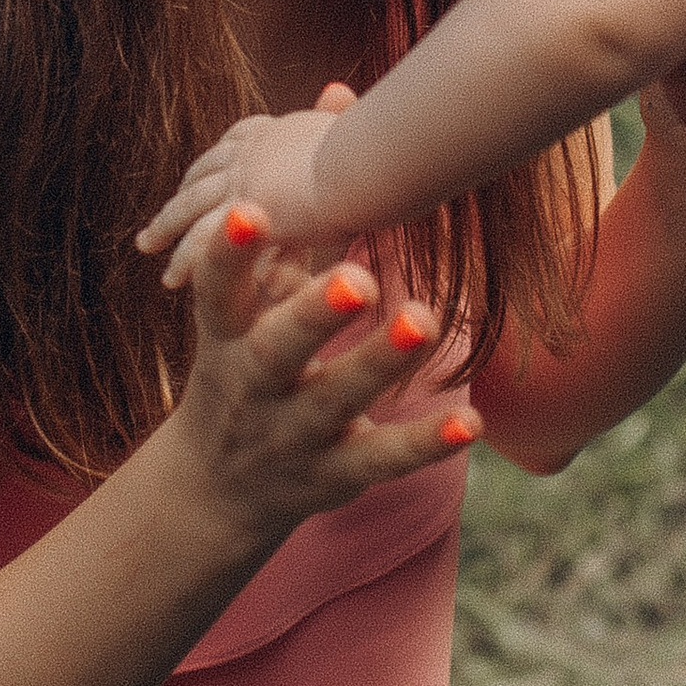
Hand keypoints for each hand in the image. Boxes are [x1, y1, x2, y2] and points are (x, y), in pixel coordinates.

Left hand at [137, 90, 346, 282]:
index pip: (236, 140)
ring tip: (149, 245)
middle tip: (160, 212)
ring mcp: (241, 178)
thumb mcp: (350, 125)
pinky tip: (172, 280)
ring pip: (192, 206)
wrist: (366, 157)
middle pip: (204, 171)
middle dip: (182, 191)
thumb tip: (337, 89)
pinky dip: (186, 259)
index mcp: (277, 131)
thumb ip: (338, 115)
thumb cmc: (374, 143)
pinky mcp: (240, 210)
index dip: (220, 158)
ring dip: (167, 226)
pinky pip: (203, 238)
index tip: (205, 172)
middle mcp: (251, 150)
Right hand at [171, 210, 477, 540]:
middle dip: (315, 314)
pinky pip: (384, 459)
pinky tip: (470, 423)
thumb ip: (268, 269)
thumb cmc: (242, 378)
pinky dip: (426, 443)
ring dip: (379, 361)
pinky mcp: (335, 475)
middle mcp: (253, 388)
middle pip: (277, 349)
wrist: (215, 491)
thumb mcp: (236, 330)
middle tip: (355, 278)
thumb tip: (302, 194)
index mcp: (225, 340)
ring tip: (423, 319)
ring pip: (336, 399)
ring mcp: (293, 436)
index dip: (228, 253)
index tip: (248, 207)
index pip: (218, 293)